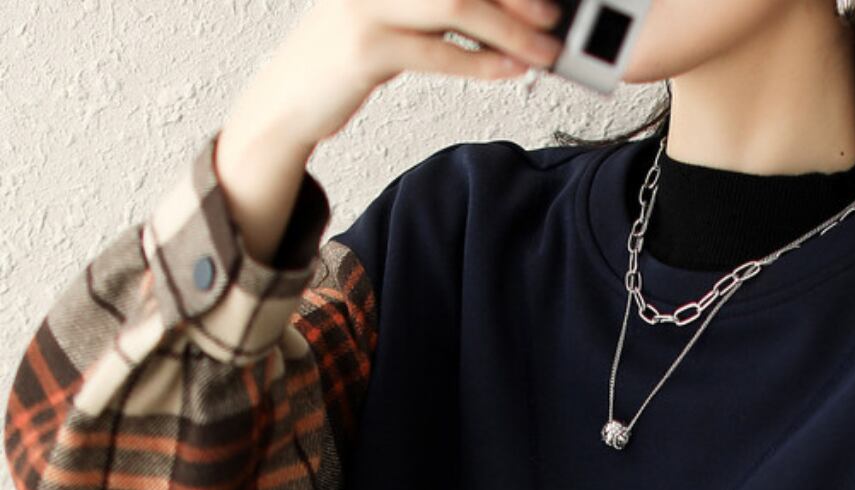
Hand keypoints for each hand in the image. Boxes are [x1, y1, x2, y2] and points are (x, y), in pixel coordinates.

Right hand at [226, 0, 566, 155]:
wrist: (286, 101)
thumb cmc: (346, 59)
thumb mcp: (391, 20)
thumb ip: (435, 10)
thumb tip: (501, 13)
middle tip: (554, 15)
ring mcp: (366, 5)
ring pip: (455, 6)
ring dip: (509, 30)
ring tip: (544, 49)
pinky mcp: (365, 49)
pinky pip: (437, 54)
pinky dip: (481, 63)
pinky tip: (510, 69)